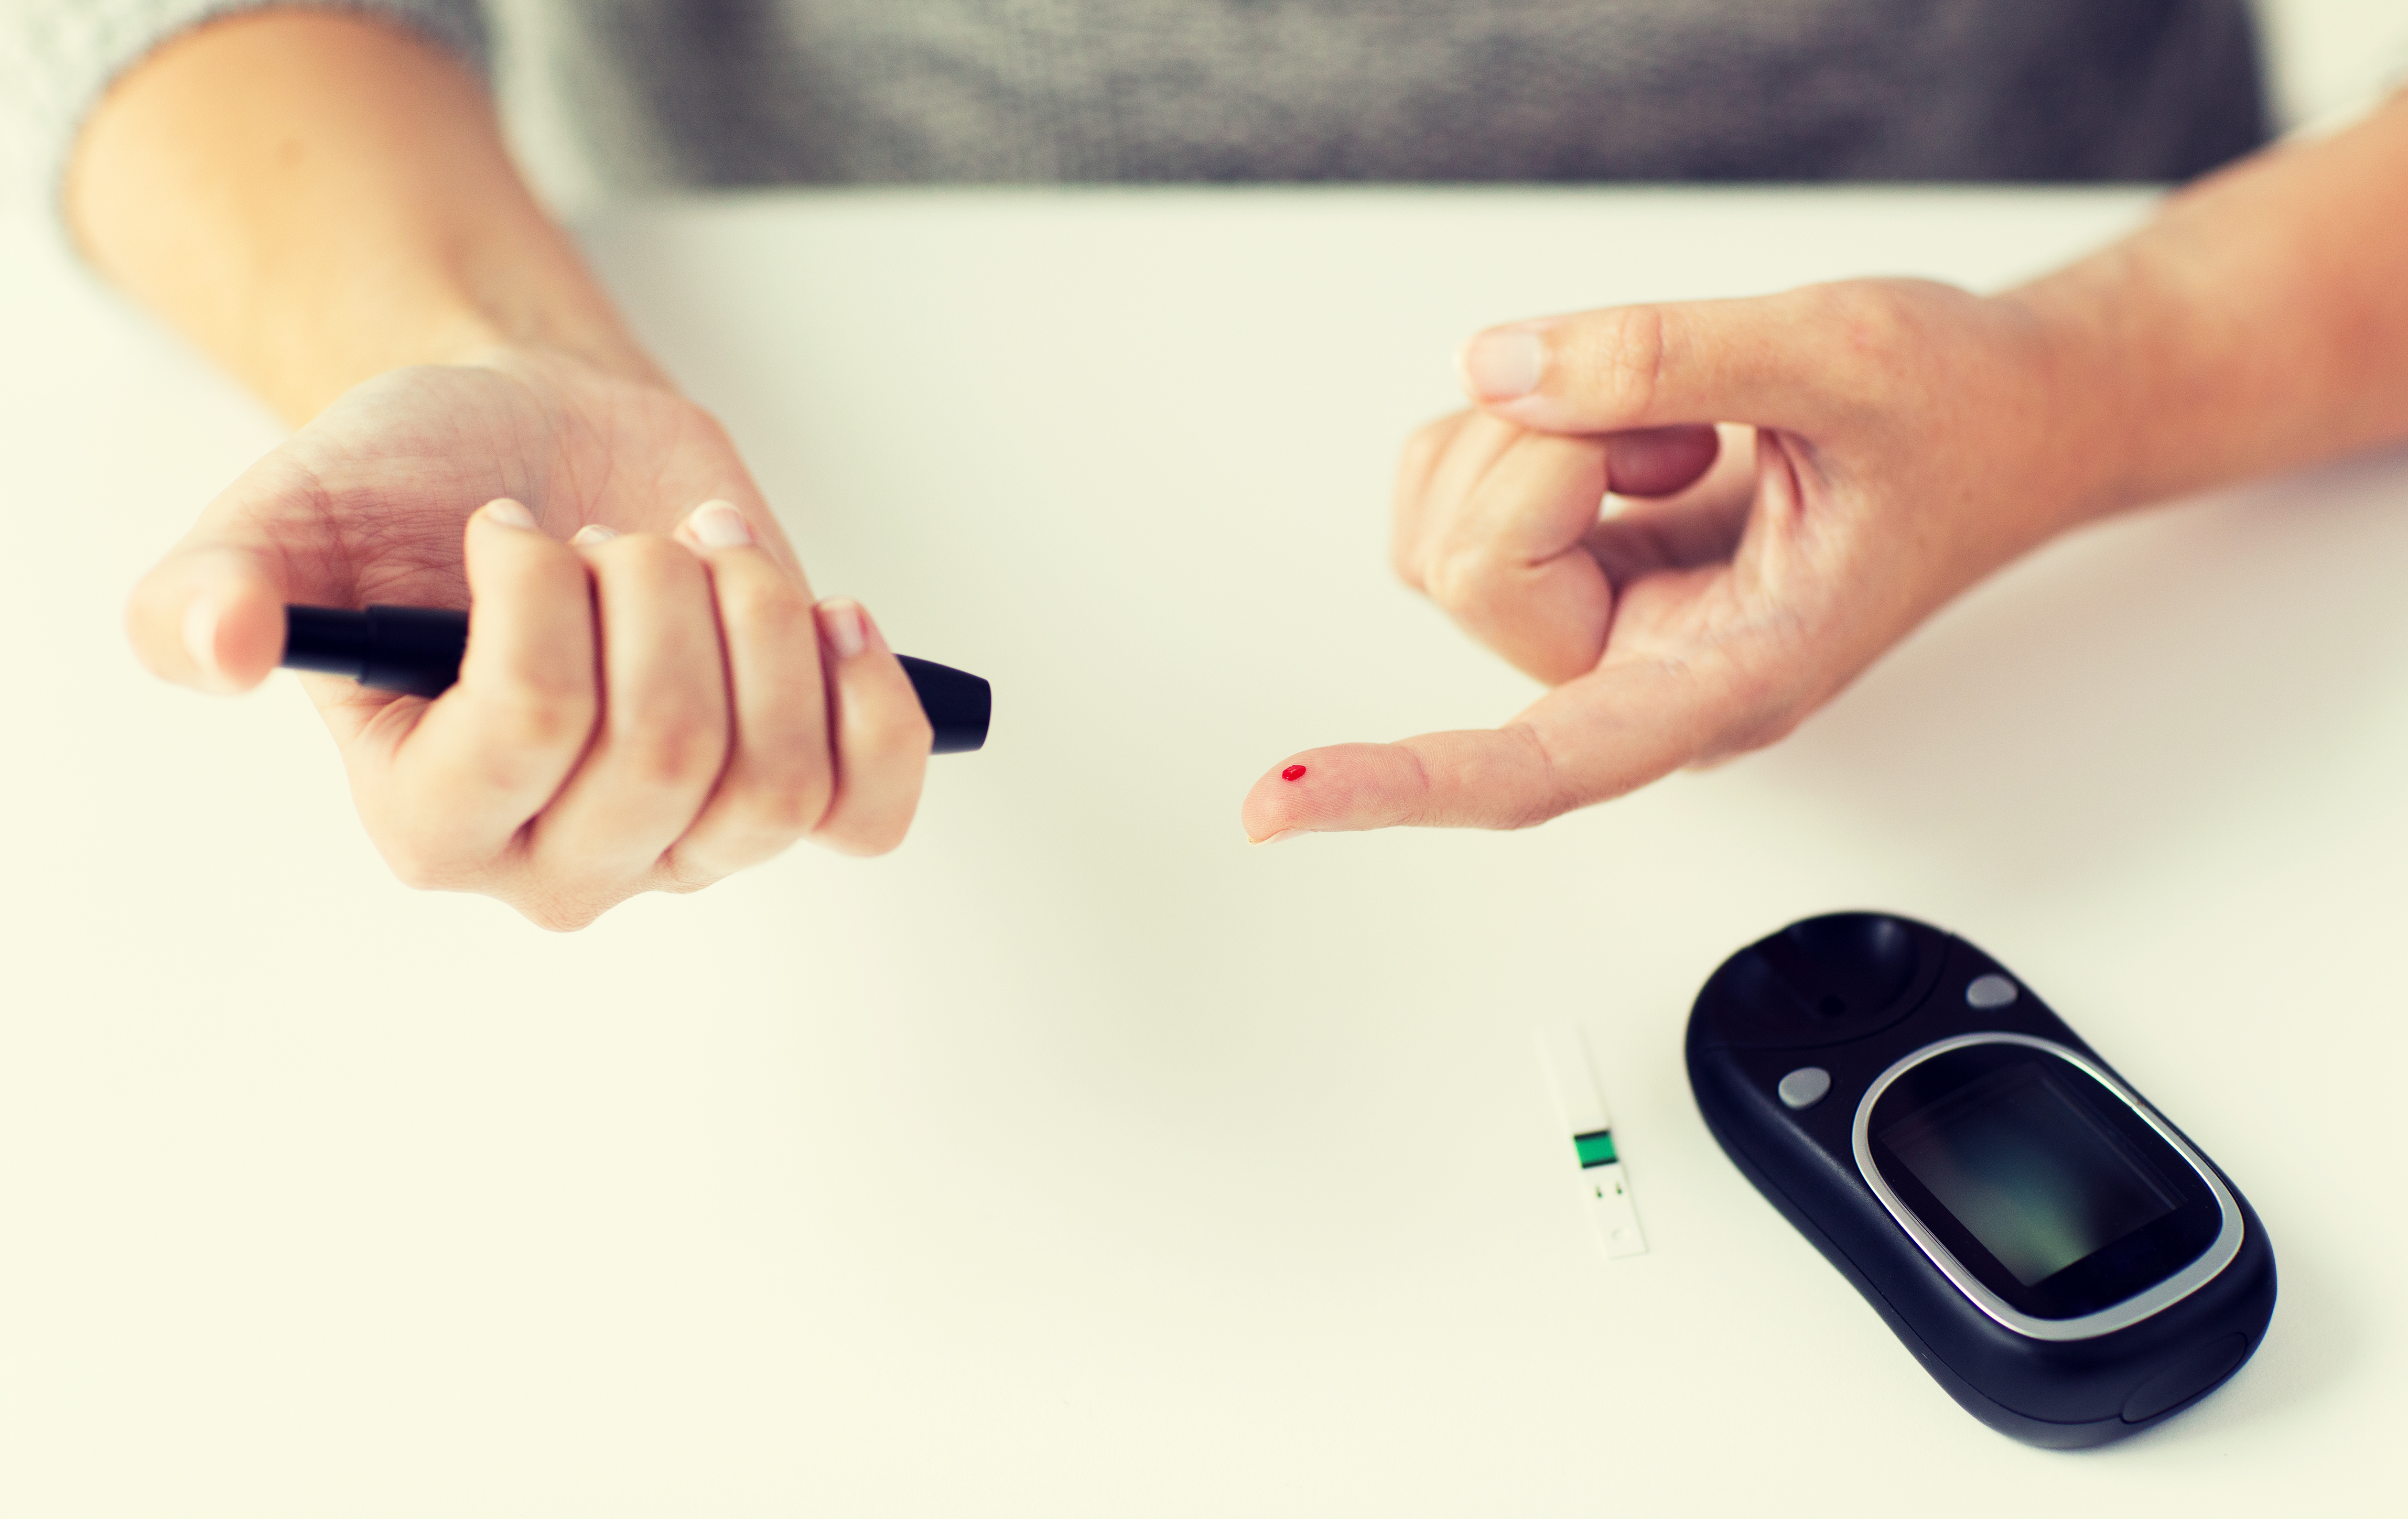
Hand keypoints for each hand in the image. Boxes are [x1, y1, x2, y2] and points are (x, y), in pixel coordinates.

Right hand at [127, 349, 930, 927]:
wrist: (537, 453)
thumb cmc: (416, 489)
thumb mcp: (294, 512)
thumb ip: (219, 586)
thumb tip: (212, 645)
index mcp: (433, 820)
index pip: (532, 733)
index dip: (542, 598)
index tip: (510, 526)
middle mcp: (563, 860)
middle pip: (671, 760)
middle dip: (657, 596)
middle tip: (612, 537)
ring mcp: (687, 842)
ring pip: (778, 780)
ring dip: (757, 619)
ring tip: (704, 550)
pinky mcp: (790, 792)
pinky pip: (868, 809)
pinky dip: (869, 702)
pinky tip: (827, 614)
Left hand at [1242, 279, 2086, 840]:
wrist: (2012, 418)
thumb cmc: (1958, 417)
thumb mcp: (1846, 356)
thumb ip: (1667, 358)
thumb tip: (1501, 371)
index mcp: (1725, 685)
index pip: (1535, 768)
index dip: (1403, 783)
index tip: (1279, 806)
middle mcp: (1644, 673)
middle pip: (1470, 574)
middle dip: (1548, 455)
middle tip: (1683, 427)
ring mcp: (1602, 619)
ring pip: (1443, 527)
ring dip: (1533, 433)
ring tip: (1679, 430)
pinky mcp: (1575, 558)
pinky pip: (1455, 480)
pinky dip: (1517, 421)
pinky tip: (1638, 430)